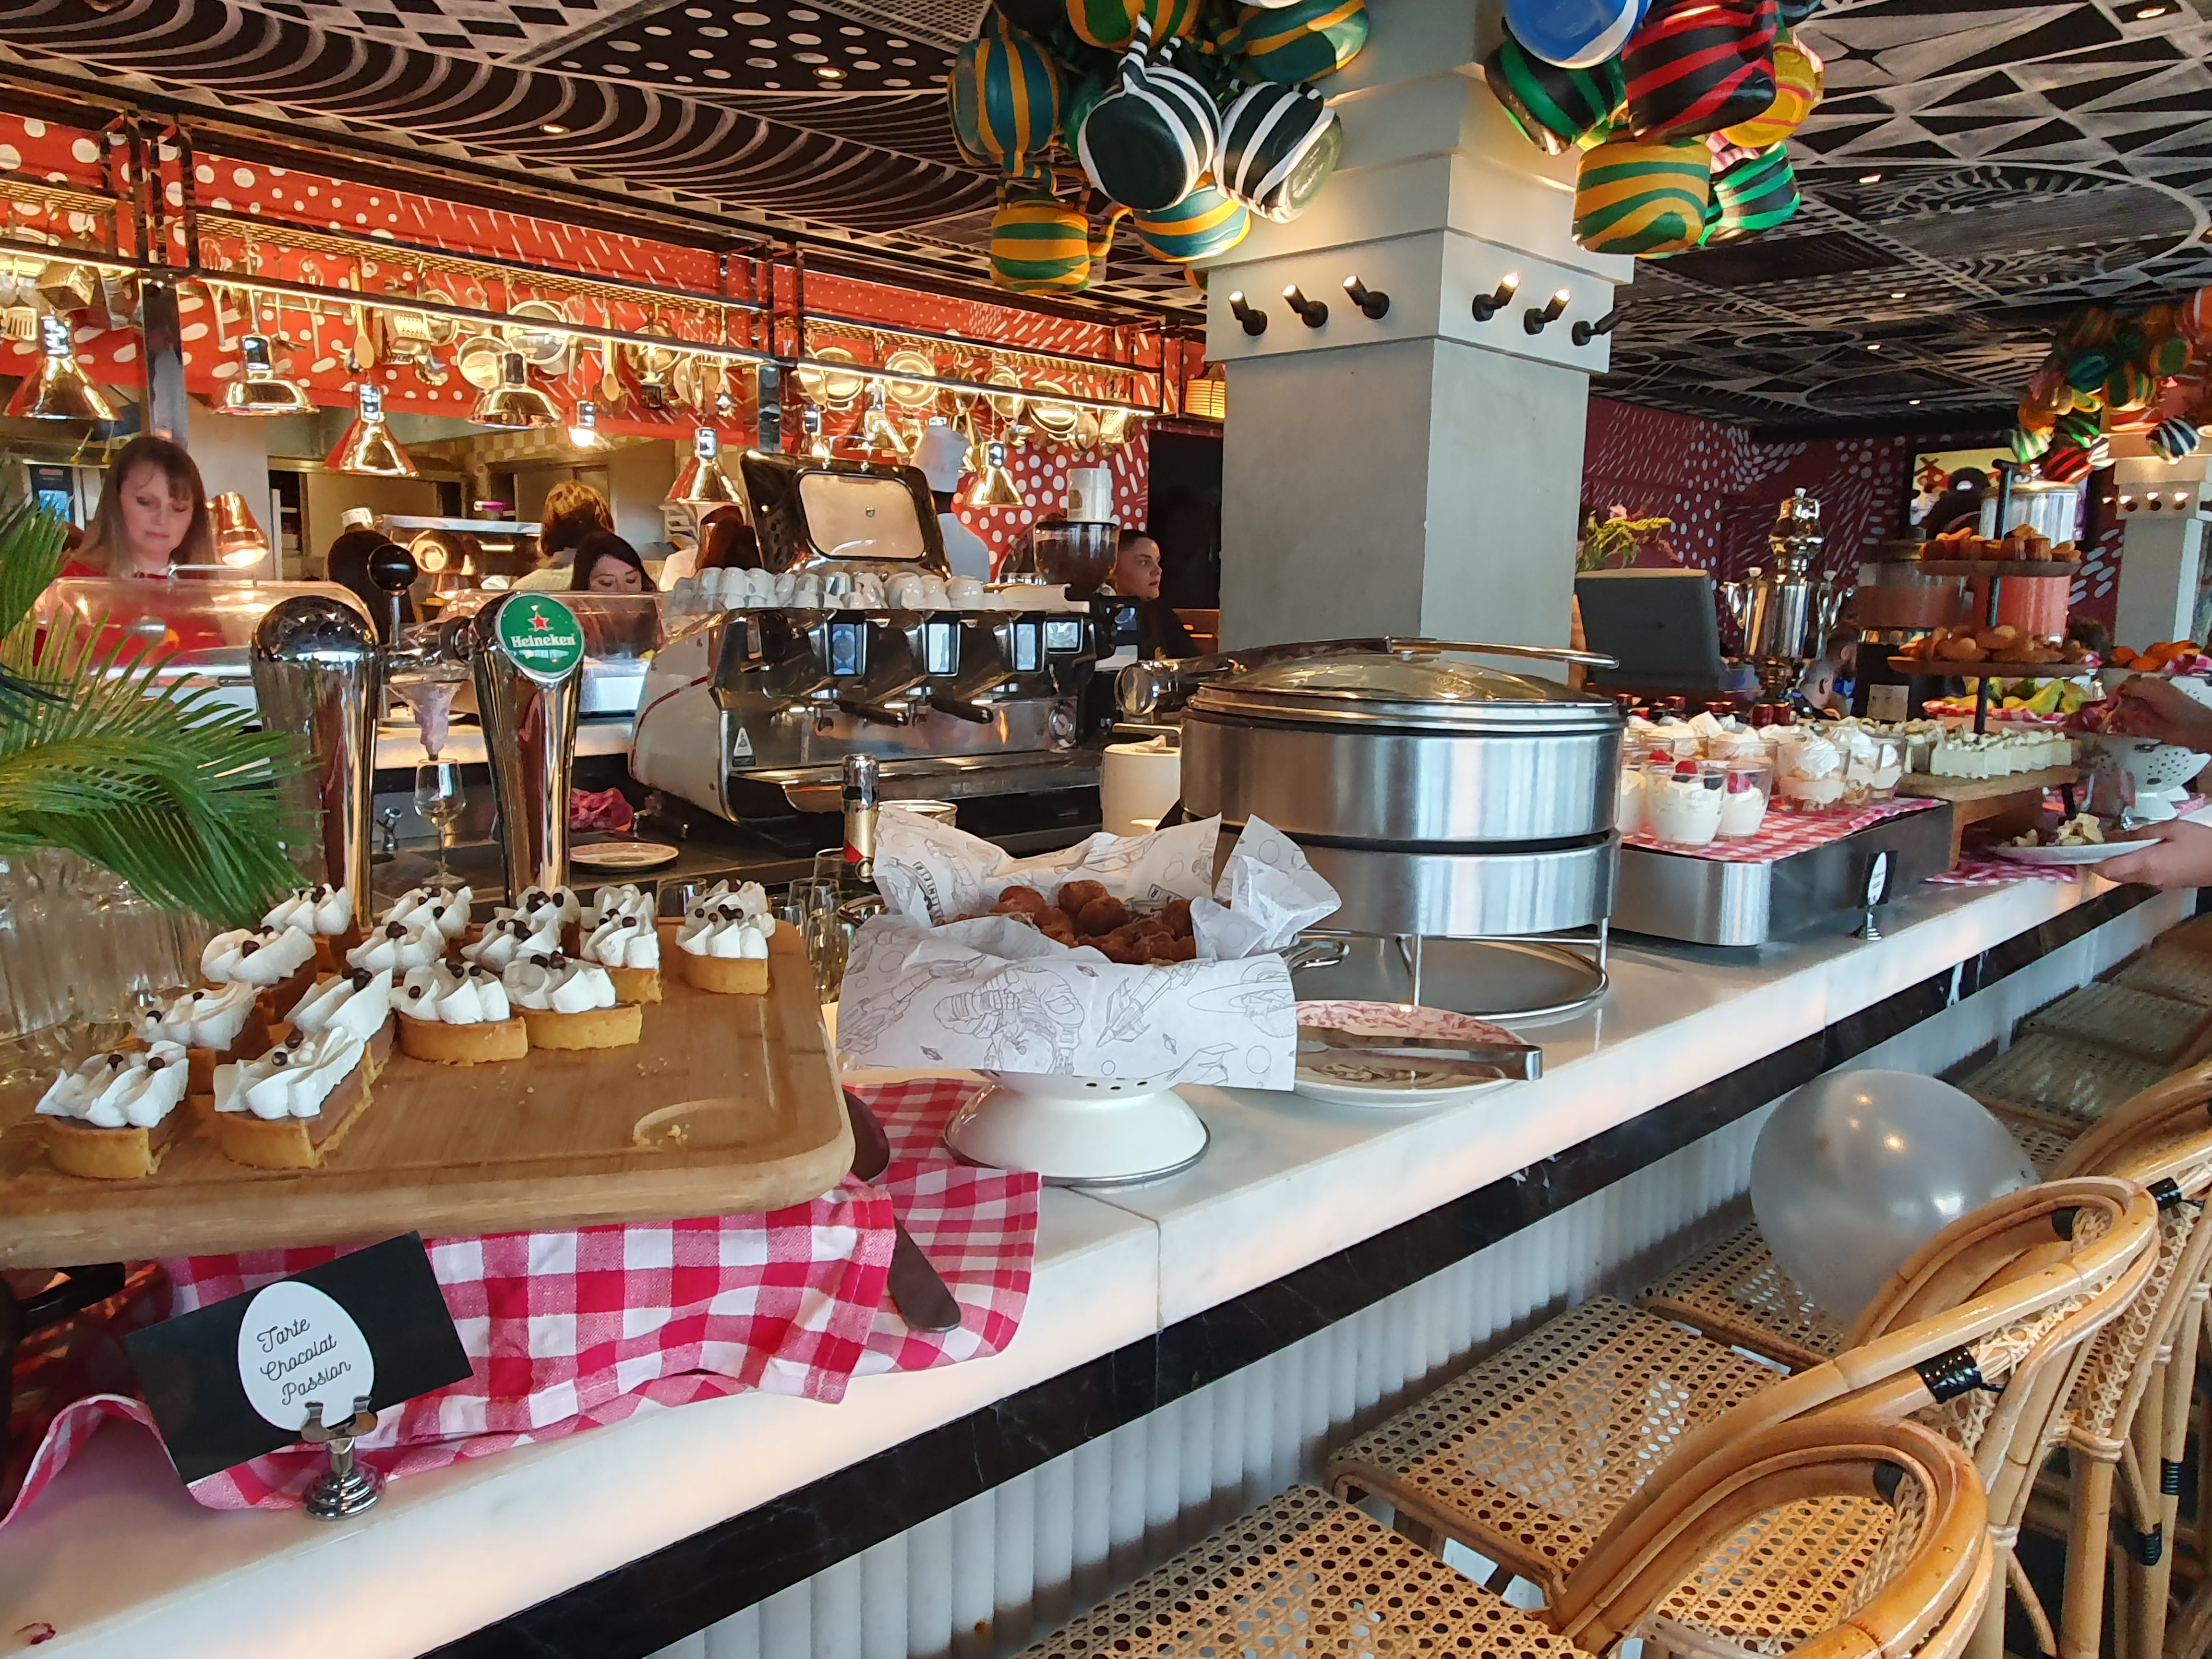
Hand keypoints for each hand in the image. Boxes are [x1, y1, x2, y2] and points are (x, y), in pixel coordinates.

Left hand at [2096, 820, 2211, 888]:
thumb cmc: (2203, 843)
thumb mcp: (2173, 829)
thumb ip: (2145, 832)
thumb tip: (2122, 835)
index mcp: (2146, 864)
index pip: (2107, 869)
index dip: (2092, 860)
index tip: (2084, 849)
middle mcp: (2148, 878)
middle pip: (2113, 876)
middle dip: (2102, 862)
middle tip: (2099, 844)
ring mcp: (2158, 884)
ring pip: (2126, 877)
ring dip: (2118, 865)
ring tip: (2118, 845)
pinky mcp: (2167, 885)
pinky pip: (2141, 877)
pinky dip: (2133, 867)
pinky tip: (2139, 852)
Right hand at [2107, 677, 2211, 748]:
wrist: (2190, 727)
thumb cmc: (2175, 705)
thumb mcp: (2153, 691)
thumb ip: (2134, 687)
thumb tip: (2117, 689)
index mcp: (2147, 686)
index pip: (2125, 685)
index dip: (2115, 691)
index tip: (2108, 699)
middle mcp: (2143, 699)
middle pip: (2120, 700)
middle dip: (2113, 706)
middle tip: (2108, 712)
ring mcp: (2142, 714)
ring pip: (2122, 714)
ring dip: (2117, 717)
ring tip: (2115, 722)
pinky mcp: (2142, 728)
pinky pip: (2127, 727)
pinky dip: (2123, 728)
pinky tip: (2122, 728)